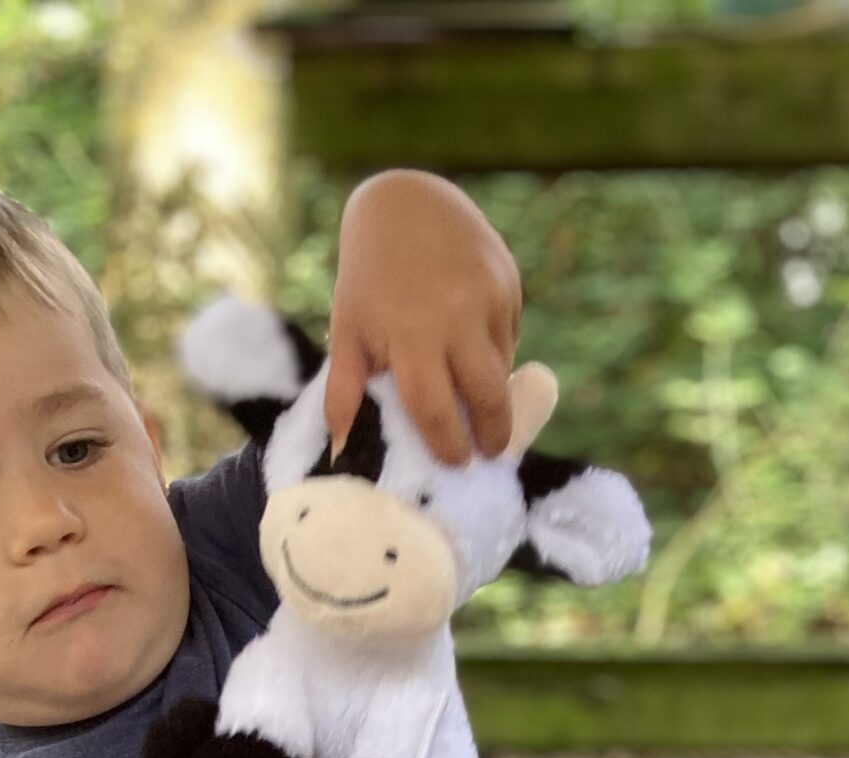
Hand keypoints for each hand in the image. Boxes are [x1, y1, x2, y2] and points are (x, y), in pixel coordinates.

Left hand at [325, 171, 522, 466]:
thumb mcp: (348, 328)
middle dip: (493, 433)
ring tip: (474, 395)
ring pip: (502, 366)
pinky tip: (472, 341)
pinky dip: (494, 350)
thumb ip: (344, 389)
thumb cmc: (369, 277)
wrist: (407, 202)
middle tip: (489, 452)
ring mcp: (489, 298)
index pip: (436, 409)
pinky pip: (508, 335)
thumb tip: (339, 446)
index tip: (456, 464)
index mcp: (412, 335)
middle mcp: (457, 318)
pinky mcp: (509, 283)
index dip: (448, 444)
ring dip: (491, 388)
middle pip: (488, 397)